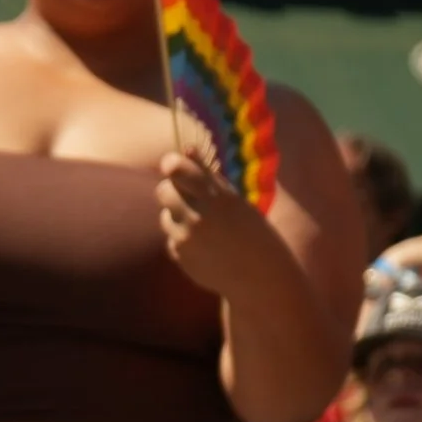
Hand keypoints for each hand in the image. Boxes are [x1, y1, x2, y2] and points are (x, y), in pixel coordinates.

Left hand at [157, 153, 288, 301]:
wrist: (258, 274)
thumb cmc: (249, 231)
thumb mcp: (234, 200)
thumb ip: (208, 176)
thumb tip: (186, 148)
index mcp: (216, 196)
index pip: (179, 171)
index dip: (172, 164)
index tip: (170, 163)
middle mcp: (198, 215)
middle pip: (163, 191)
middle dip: (171, 191)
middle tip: (187, 197)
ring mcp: (186, 237)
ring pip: (164, 217)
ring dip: (177, 217)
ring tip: (203, 227)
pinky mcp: (180, 255)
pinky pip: (170, 240)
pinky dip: (182, 241)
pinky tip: (204, 247)